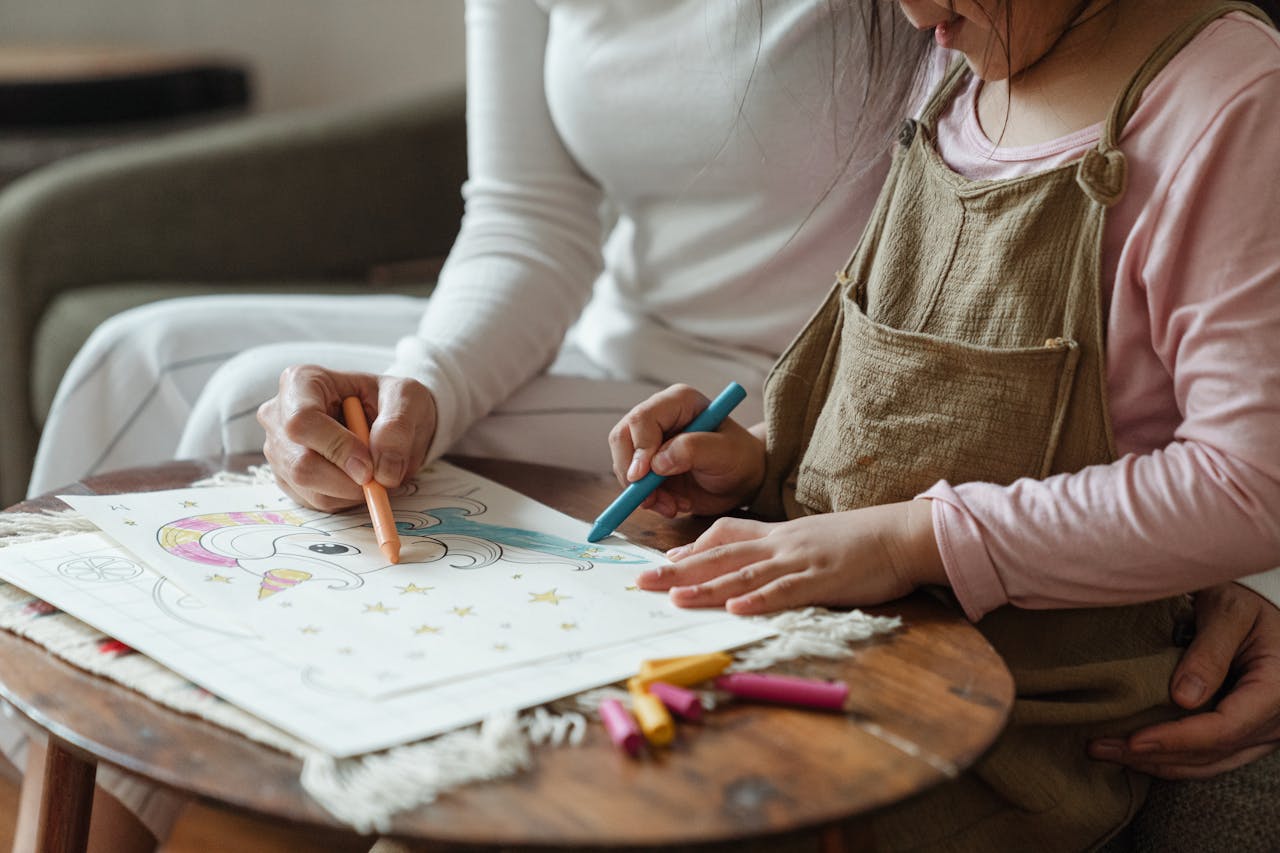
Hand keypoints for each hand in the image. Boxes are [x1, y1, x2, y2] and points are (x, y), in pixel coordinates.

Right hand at [257, 365, 435, 510]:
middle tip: (379, 477)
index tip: (370, 466)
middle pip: (300, 463)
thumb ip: (397, 427)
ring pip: (307, 487)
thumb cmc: (392, 401)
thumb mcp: (407, 398)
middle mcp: (279, 415)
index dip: (337, 448)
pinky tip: (357, 478)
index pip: (303, 421)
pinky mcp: (286, 477)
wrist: (390, 418)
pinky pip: (313, 501)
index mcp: (302, 381)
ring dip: (350, 491)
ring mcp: (278, 449)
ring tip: (372, 470)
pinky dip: (344, 498)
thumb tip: (383, 470)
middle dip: (347, 480)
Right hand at [607, 383, 765, 517]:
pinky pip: (632, 484)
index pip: (642, 418)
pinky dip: (648, 500)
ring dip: (643, 492)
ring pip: (623, 464)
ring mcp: (649, 442)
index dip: (639, 447)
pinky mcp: (646, 466)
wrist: (741, 480)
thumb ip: (692, 450)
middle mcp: (659, 418)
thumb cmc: (739, 458)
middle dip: (632, 473)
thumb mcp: (725, 452)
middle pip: (622, 438)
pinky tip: (673, 505)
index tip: (644, 475)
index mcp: (678, 402)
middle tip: (650, 498)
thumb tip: (657, 462)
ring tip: (673, 505)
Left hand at [636, 500, 944, 614]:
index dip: (690, 549)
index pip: (724, 536)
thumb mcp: (807, 540)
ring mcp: (800, 560)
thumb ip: (773, 551)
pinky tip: (737, 608)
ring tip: (675, 597)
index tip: (660, 562)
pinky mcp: (823, 579)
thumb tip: (738, 573)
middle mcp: (780, 544)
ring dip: (707, 586)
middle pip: (721, 555)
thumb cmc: (855, 542)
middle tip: (642, 582)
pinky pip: (787, 590)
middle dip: (679, 570)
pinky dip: (760, 600)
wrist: (899, 534)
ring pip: (745, 574)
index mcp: (776, 534)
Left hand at [1089, 583, 1279, 778]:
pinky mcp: (1246, 734)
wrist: (1264, 609)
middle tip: (1101, 747)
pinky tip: (1137, 754)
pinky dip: (1173, 760)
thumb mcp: (1229, 611)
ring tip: (1109, 752)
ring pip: (1209, 763)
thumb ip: (1209, 651)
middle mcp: (1275, 720)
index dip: (1177, 739)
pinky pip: (1211, 758)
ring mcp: (1262, 732)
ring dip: (1158, 764)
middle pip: (1212, 752)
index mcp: (1275, 689)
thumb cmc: (1247, 602)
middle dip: (1155, 755)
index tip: (1134, 740)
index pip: (1224, 728)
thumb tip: (1183, 698)